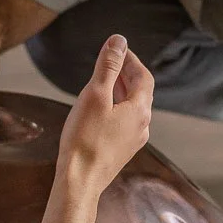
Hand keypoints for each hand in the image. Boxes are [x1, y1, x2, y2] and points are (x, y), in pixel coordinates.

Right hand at [45, 36, 153, 222]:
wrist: (79, 181)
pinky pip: (124, 122)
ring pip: (132, 108)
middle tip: (111, 60)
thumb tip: (118, 41)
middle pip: (140, 92)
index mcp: (140, 110)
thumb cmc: (85, 139)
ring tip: (104, 79)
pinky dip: (116, 106)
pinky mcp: (121, 151)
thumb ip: (108, 66)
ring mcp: (132, 140)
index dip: (131, 60)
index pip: (143, 76)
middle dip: (126, 73)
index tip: (117, 48)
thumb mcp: (95, 95)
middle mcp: (142, 126)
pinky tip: (100, 108)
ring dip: (120, 90)